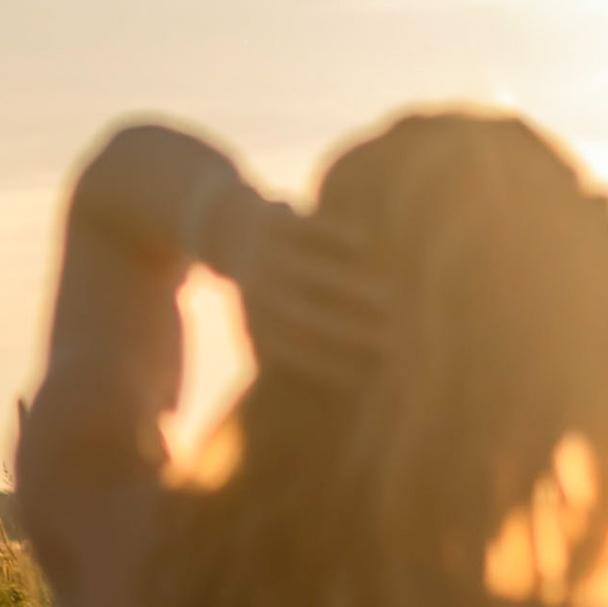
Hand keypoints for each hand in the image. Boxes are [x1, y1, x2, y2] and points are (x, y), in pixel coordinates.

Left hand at [208, 191, 389, 387]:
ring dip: (351, 289)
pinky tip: (365, 245)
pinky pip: (309, 231)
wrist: (219, 225)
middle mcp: (260, 290)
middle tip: (388, 342)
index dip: (325, 365)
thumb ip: (290, 347)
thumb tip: (337, 385)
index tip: (363, 379)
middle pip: (305, 317)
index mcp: (257, 318)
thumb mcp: (262, 316)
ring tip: (388, 299)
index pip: (292, 350)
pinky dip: (336, 238)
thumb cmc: (259, 283)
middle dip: (346, 332)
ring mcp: (267, 254)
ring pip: (313, 274)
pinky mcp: (276, 221)